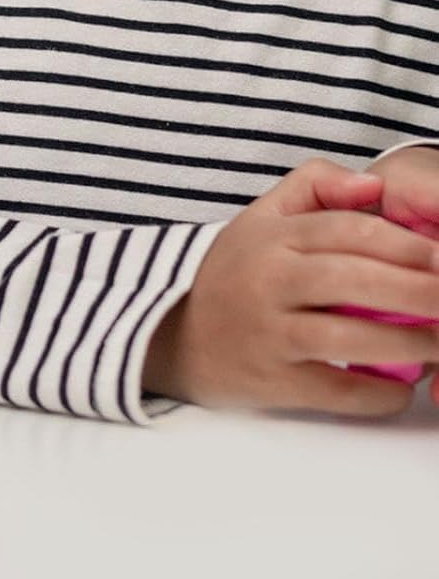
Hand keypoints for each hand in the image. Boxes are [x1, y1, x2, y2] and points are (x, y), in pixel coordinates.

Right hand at [144, 161, 436, 414]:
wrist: (165, 338)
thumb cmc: (229, 276)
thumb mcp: (260, 216)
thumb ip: (315, 184)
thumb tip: (371, 187)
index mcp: (275, 240)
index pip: (353, 232)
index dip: (411, 244)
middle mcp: (269, 284)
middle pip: (358, 279)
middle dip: (422, 290)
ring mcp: (267, 335)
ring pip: (349, 334)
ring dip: (409, 342)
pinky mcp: (266, 381)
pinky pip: (330, 389)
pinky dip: (371, 394)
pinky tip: (400, 390)